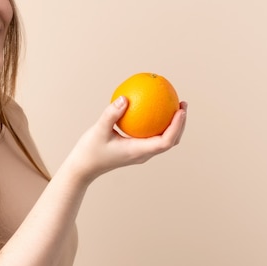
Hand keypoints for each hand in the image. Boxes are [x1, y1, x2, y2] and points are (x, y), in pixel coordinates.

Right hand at [67, 96, 187, 185]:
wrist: (83, 167)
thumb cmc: (90, 150)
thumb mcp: (98, 130)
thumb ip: (112, 114)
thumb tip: (125, 98)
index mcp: (138, 151)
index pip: (165, 141)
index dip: (177, 126)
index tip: (181, 110)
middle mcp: (143, 154)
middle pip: (171, 141)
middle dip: (180, 124)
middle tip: (182, 104)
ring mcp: (140, 153)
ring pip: (163, 140)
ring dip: (172, 125)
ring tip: (174, 106)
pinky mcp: (135, 149)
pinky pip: (152, 136)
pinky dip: (158, 124)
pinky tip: (151, 110)